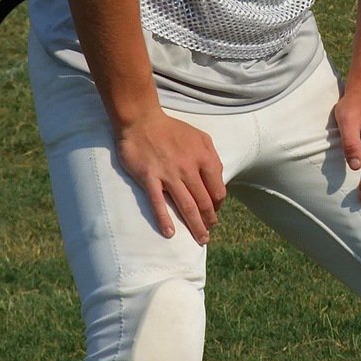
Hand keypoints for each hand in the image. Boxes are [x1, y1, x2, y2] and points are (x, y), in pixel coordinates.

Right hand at [116, 108, 226, 244]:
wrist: (142, 121)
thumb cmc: (172, 130)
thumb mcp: (201, 137)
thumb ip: (212, 157)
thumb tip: (219, 179)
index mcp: (204, 157)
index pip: (218, 189)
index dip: (218, 204)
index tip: (214, 211)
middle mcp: (189, 168)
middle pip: (204, 202)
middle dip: (209, 220)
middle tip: (208, 232)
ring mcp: (168, 174)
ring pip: (186, 206)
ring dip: (195, 226)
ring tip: (200, 239)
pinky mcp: (149, 178)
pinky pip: (158, 203)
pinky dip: (164, 220)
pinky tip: (170, 233)